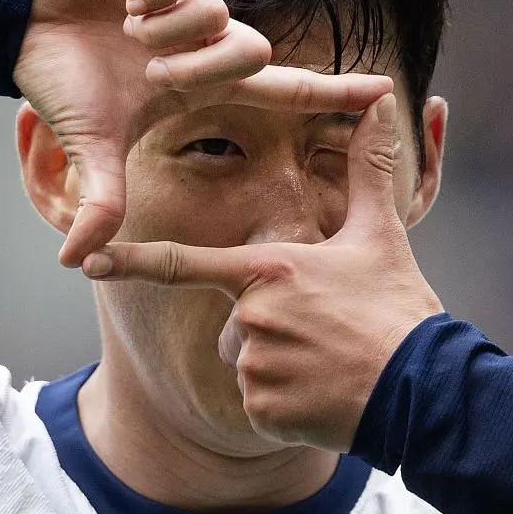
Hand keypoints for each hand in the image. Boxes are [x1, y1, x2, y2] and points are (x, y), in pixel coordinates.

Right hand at [13, 0, 393, 266]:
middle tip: (152, 70)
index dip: (332, 92)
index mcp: (200, 80)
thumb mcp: (88, 147)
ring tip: (127, 32)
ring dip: (172, 32)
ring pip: (220, 14)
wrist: (15, 23)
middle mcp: (204, 37)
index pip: (283, 87)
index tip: (386, 93)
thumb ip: (100, 201)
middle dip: (205, 68)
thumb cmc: (60, 80)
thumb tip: (75, 263)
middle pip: (254, 51)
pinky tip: (128, 3)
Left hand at [76, 94, 444, 450]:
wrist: (424, 389)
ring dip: (282, 369)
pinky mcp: (262, 411)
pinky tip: (324, 397)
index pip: (184, 263)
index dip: (132, 261)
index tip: (89, 262)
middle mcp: (251, 316)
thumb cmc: (398, 310)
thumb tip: (377, 102)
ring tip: (331, 365)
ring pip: (248, 364)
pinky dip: (288, 406)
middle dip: (271, 331)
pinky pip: (260, 405)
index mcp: (268, 270)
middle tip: (327, 335)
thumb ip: (367, 168)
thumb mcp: (381, 235)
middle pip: (235, 323)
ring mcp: (253, 366)